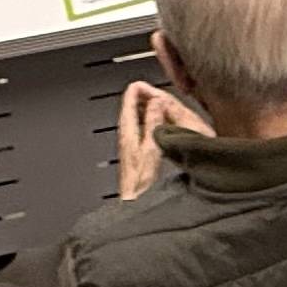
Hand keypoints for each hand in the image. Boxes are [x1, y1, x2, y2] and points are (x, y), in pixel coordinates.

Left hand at [115, 79, 208, 198]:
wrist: (135, 204)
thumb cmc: (140, 184)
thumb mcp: (150, 150)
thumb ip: (153, 124)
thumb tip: (156, 102)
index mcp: (127, 131)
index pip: (129, 99)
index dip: (141, 86)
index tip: (153, 81)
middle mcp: (125, 135)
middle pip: (132, 106)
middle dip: (145, 94)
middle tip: (159, 88)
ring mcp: (129, 143)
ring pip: (136, 116)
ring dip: (148, 107)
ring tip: (161, 101)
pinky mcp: (135, 151)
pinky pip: (141, 127)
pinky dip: (150, 120)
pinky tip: (159, 124)